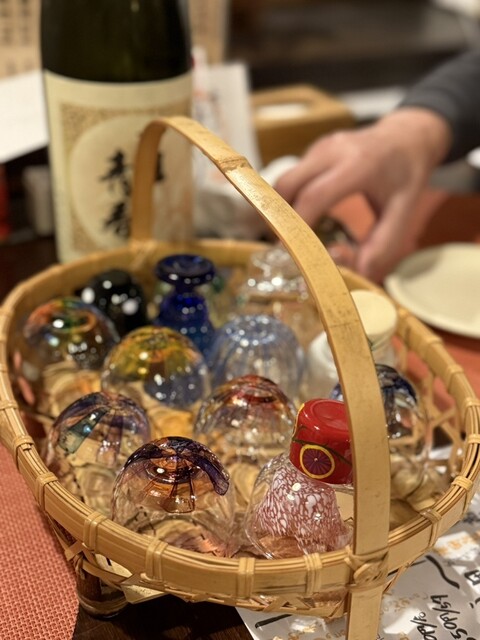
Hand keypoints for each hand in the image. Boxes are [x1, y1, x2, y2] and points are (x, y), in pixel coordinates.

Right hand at [274, 108, 451, 281]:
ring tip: (290, 236)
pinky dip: (290, 200)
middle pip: (288, 185)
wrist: (408, 135)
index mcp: (358, 165)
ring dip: (280, 209)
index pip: (315, 195)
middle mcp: (333, 151)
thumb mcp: (405, 209)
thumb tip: (361, 272)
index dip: (297, 223)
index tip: (290, 249)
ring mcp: (320, 148)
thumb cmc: (406, 175)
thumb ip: (384, 242)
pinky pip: (293, 177)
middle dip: (277, 217)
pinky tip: (302, 218)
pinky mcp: (314, 151)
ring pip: (285, 181)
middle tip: (282, 247)